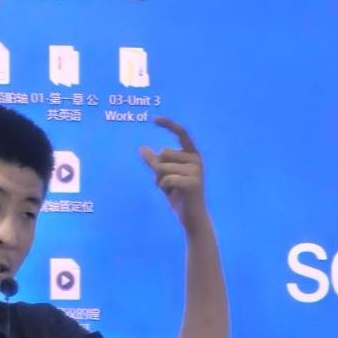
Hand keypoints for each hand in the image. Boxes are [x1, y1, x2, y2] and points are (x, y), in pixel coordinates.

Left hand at [139, 118, 207, 232]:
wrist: (192, 218)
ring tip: (172, 191)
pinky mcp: (193, 182)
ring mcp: (196, 170)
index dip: (169, 124)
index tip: (154, 119)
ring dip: (160, 181)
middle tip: (169, 184)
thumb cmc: (179, 195)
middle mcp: (196, 159)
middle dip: (158, 170)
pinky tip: (174, 195)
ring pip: (163, 167)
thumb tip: (142, 148)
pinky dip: (164, 187)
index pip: (181, 133)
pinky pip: (166, 179)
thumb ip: (155, 162)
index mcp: (192, 154)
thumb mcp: (164, 176)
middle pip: (163, 153)